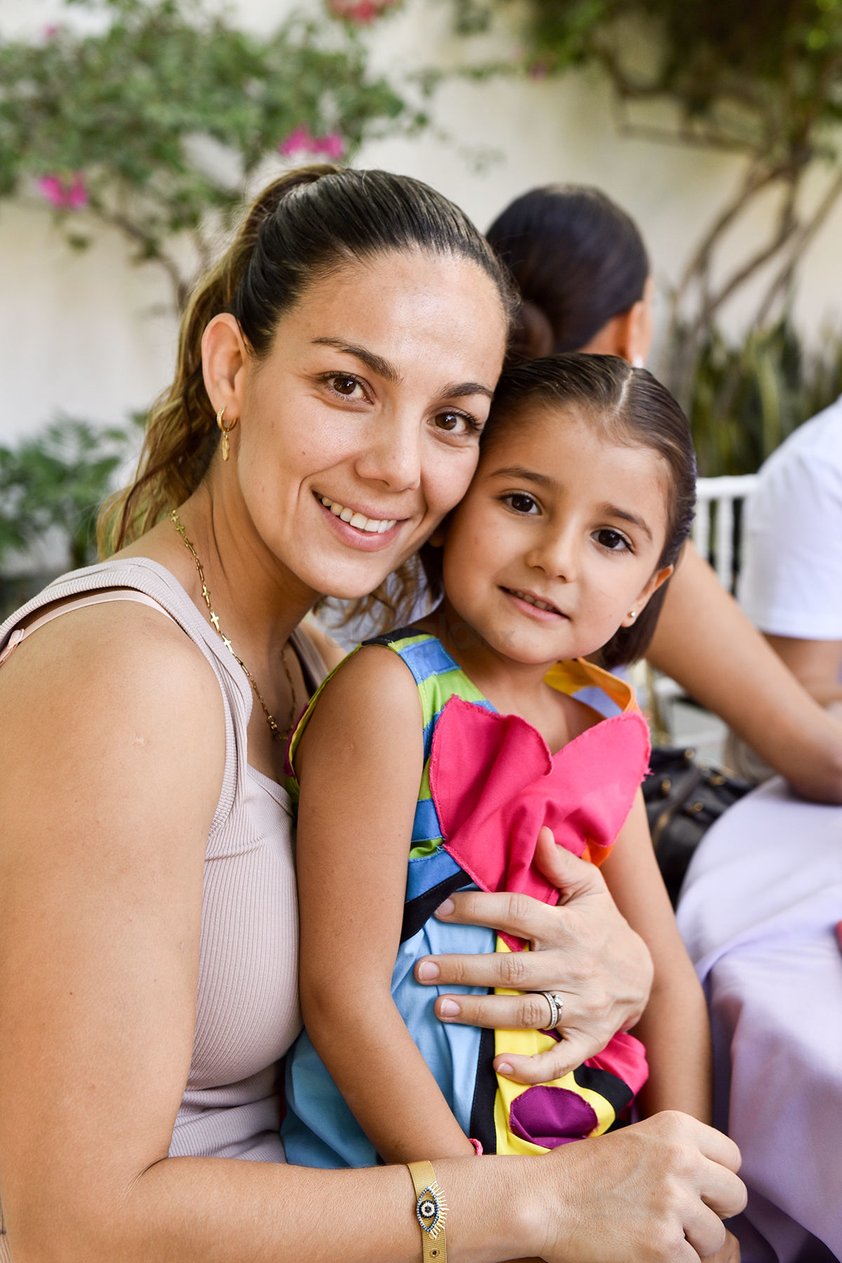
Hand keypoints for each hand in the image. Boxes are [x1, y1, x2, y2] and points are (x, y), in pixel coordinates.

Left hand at [414, 828, 653, 1082]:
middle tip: (422, 969)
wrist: (647, 978)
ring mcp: (582, 1006)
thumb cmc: (604, 927)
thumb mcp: (591, 890)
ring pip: (524, 1013)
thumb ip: (562, 863)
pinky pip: (559, 1059)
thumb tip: (538, 833)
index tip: (441, 909)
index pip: (517, 912)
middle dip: (463, 968)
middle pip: (511, 969)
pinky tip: (498, 1068)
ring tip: (440, 1009)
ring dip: (480, 1014)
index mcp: (568, 926)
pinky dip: (531, 1069)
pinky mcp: (588, 1039)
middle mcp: (573, 967)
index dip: (478, 909)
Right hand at [537, 1112, 744, 1262]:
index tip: (693, 1189)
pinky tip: (641, 1248)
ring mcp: (674, 1203)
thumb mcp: (639, 1141)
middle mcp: (682, 1159)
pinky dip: (671, 1262)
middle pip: (735, 1196)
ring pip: (717, 1238)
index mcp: (677, 1126)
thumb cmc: (585, 1173)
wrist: (543, 1199)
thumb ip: (679, 1152)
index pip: (732, 1158)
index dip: (714, 1179)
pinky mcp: (664, 1245)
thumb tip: (718, 1183)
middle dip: (712, 1211)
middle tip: (677, 1216)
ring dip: (690, 1242)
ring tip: (651, 1231)